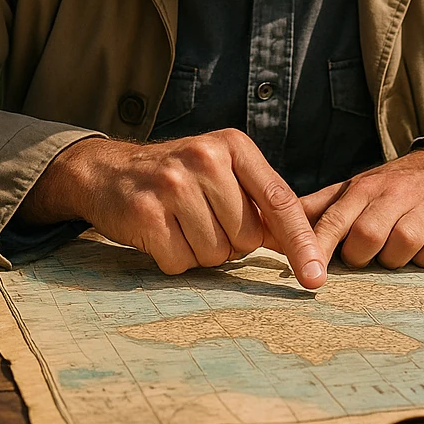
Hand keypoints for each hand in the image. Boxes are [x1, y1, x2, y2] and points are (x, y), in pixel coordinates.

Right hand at [17, 130, 327, 288]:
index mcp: (234, 146)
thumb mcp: (223, 171)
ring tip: (180, 224)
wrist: (107, 171)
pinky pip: (180, 262)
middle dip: (230, 242)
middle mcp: (205, 158)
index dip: (301, 243)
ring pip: (215, 254)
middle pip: (247, 237)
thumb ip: (261, 202)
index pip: (280, 201)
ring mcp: (173, 184)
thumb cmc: (178, 178)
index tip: (316, 277)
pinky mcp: (146, 212)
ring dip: (200, 252)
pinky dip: (173, 258)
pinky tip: (160, 233)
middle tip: (203, 220)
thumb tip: (307, 248)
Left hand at [301, 148, 423, 269]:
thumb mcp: (354, 191)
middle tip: (367, 256)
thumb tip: (272, 225)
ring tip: (396, 251)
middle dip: (362, 257)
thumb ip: (317, 209)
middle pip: (367, 236)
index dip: (320, 249)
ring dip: (396, 258)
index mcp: (363, 188)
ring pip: (403, 244)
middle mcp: (394, 194)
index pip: (334, 221)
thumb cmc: (391, 189)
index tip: (309, 278)